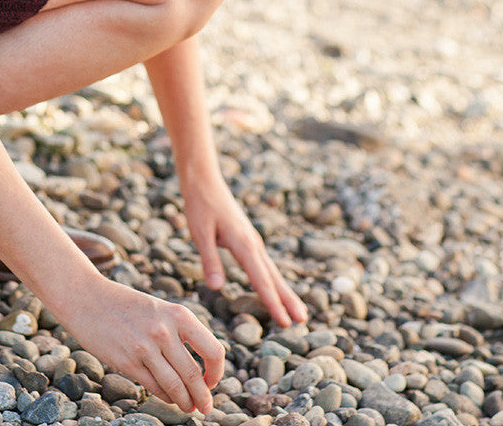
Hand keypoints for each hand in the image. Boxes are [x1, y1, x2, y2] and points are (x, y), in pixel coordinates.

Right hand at [60, 276, 224, 412]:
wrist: (88, 299)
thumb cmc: (126, 305)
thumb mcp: (159, 309)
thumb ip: (178, 331)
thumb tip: (200, 364)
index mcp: (179, 314)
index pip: (213, 350)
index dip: (217, 372)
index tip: (212, 381)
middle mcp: (165, 331)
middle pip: (194, 375)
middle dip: (202, 396)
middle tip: (206, 407)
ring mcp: (145, 348)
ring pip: (175, 386)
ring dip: (186, 402)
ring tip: (189, 407)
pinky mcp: (127, 362)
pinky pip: (155, 387)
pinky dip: (166, 397)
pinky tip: (169, 398)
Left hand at [181, 172, 307, 326]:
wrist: (204, 180)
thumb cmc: (200, 205)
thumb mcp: (200, 233)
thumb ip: (210, 260)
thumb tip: (216, 288)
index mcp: (243, 244)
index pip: (261, 280)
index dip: (272, 302)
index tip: (285, 322)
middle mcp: (253, 243)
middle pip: (274, 277)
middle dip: (288, 300)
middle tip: (303, 321)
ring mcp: (252, 241)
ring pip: (272, 270)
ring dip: (284, 291)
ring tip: (298, 310)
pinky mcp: (248, 239)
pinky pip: (264, 264)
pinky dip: (273, 280)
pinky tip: (275, 288)